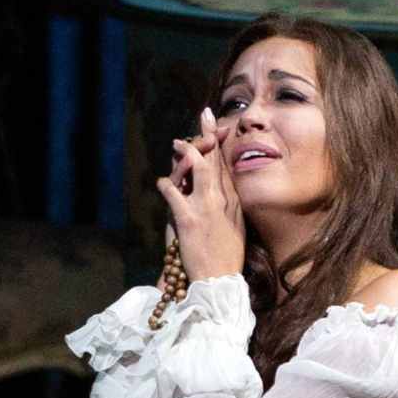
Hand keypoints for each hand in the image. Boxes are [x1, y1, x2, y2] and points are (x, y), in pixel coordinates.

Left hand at [155, 106, 243, 281]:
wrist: (219, 282)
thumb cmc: (226, 259)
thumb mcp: (236, 228)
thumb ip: (229, 207)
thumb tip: (222, 192)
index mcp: (234, 203)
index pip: (227, 166)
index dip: (221, 144)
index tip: (218, 126)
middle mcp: (222, 201)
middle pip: (215, 160)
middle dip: (208, 136)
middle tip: (204, 115)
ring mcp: (206, 208)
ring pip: (198, 169)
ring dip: (186, 153)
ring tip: (177, 143)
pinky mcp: (189, 219)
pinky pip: (174, 194)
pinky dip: (166, 184)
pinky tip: (162, 182)